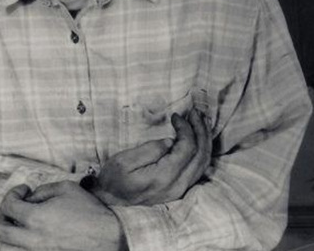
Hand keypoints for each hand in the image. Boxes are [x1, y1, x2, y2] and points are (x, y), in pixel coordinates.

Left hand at [0, 181, 124, 250]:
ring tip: (16, 224)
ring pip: (6, 248)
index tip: (24, 190)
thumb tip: (31, 198)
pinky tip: (28, 236)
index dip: (13, 193)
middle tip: (11, 207)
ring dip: (7, 234)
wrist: (107, 238)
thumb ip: (43, 190)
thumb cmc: (88, 211)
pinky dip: (19, 245)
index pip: (8, 205)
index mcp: (35, 218)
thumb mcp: (66, 188)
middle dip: (0, 215)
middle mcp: (31, 239)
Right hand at [94, 107, 211, 205]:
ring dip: (205, 140)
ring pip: (203, 164)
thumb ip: (149, 150)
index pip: (187, 148)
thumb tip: (171, 141)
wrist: (109, 202)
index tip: (176, 116)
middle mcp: (177, 186)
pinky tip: (199, 139)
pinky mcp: (178, 190)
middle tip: (196, 112)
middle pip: (200, 155)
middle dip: (201, 130)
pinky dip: (202, 152)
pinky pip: (198, 170)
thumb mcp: (124, 161)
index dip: (186, 128)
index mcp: (164, 177)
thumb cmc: (113, 179)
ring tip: (202, 122)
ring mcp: (179, 190)